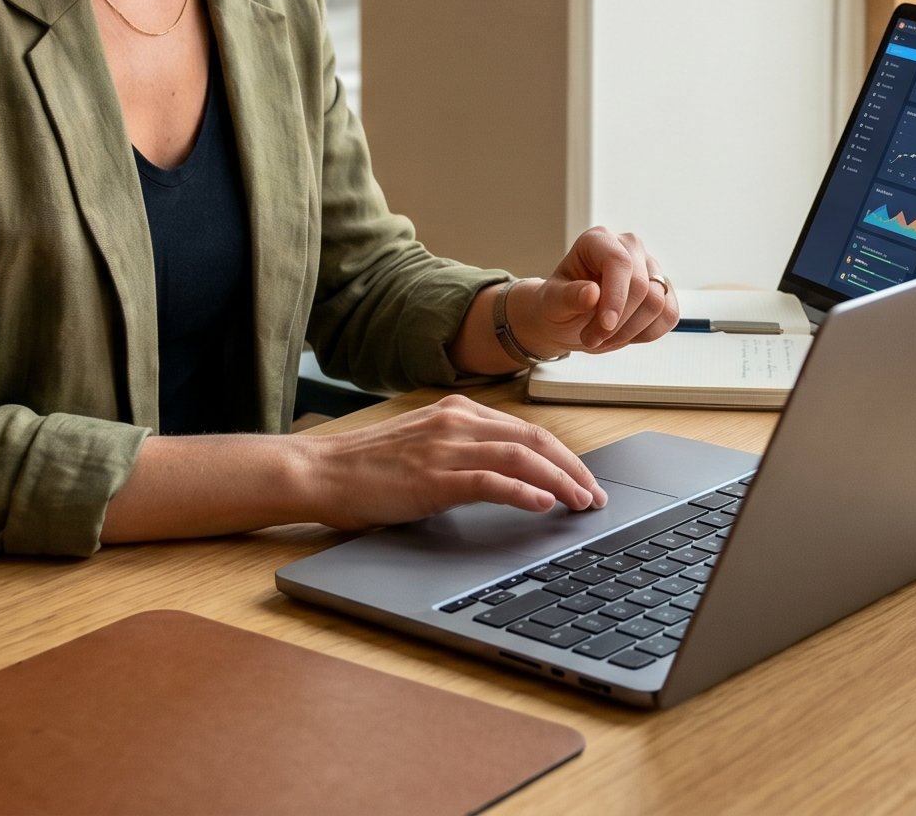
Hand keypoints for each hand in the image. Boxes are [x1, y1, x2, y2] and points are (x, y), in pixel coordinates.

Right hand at [298, 395, 607, 527]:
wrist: (321, 472)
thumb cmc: (369, 467)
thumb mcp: (425, 447)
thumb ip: (464, 452)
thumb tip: (512, 479)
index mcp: (457, 411)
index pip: (527, 430)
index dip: (563, 456)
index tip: (583, 479)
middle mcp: (456, 421)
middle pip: (534, 440)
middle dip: (572, 468)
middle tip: (594, 496)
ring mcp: (444, 447)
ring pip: (520, 457)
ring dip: (559, 481)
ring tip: (581, 503)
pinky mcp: (432, 476)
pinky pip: (489, 480)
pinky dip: (522, 491)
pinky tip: (543, 504)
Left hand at [513, 226, 678, 355]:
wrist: (568, 319)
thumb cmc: (558, 305)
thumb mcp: (551, 303)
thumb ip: (568, 297)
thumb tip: (591, 293)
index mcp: (598, 240)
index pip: (618, 262)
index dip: (615, 296)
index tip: (605, 325)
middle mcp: (628, 247)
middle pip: (641, 286)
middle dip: (618, 322)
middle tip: (591, 339)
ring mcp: (649, 267)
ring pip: (658, 303)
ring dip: (630, 331)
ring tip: (603, 338)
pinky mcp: (663, 289)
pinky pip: (669, 315)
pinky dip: (647, 334)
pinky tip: (624, 335)